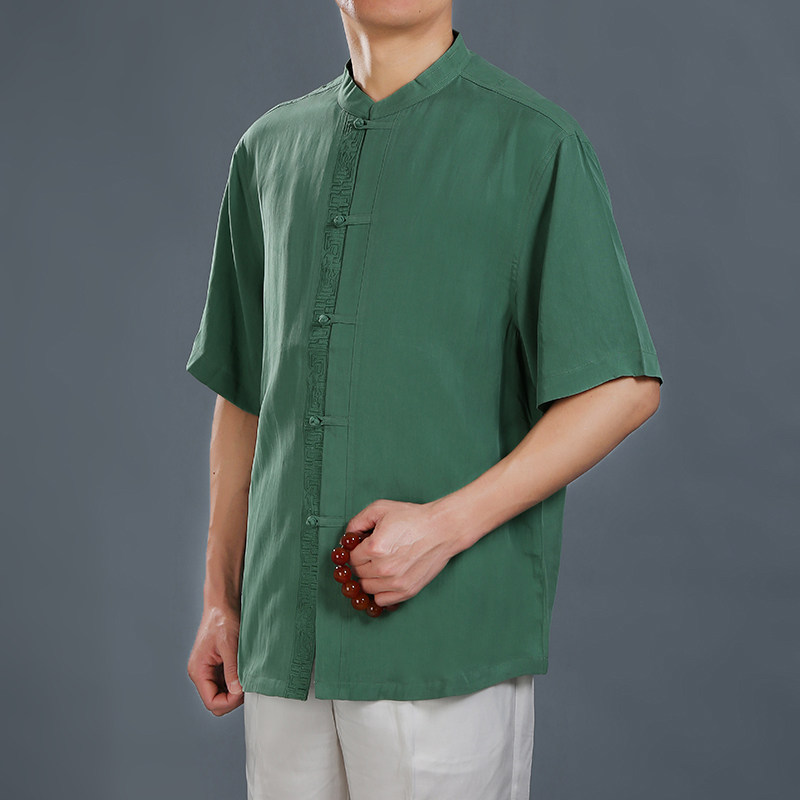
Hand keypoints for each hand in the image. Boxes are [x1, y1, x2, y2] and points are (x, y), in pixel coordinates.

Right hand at [187, 605, 243, 715]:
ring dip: (236, 689)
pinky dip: (237, 681)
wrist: (223, 603)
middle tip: (248, 684)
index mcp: (198, 670)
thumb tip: (237, 691)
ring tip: (248, 675)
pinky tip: (245, 671)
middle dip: (233, 698)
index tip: (244, 690)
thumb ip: (232, 669)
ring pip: (222, 693)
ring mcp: (209, 670)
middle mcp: (201, 673)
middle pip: (216, 701)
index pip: (212, 701)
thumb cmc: (223, 619)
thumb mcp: (229, 644)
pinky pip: (227, 682)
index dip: (229, 701)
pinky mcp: (218, 666)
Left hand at [346, 499, 460, 606]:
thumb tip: (345, 538)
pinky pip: (381, 600)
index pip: (351, 558)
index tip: (364, 548)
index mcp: (375, 547)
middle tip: (374, 555)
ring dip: (370, 578)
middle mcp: (384, 568)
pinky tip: (387, 580)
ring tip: (381, 566)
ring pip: (367, 588)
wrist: (442, 529)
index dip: (356, 551)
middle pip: (358, 574)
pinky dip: (380, 592)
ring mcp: (396, 582)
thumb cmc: (413, 518)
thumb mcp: (381, 508)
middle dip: (362, 564)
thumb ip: (357, 522)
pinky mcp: (407, 591)